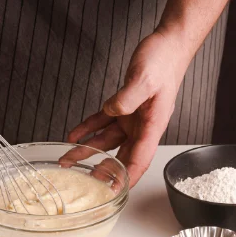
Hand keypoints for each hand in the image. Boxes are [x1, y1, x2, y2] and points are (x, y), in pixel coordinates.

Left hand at [67, 30, 189, 187]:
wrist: (167, 44)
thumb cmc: (163, 61)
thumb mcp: (144, 79)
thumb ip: (128, 97)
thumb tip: (113, 111)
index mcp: (152, 125)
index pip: (139, 159)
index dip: (127, 178)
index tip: (114, 192)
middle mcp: (142, 126)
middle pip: (121, 156)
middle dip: (103, 172)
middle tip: (85, 184)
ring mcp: (132, 117)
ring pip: (106, 140)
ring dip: (87, 150)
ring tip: (68, 160)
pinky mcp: (124, 106)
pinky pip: (103, 122)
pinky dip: (88, 128)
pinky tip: (74, 135)